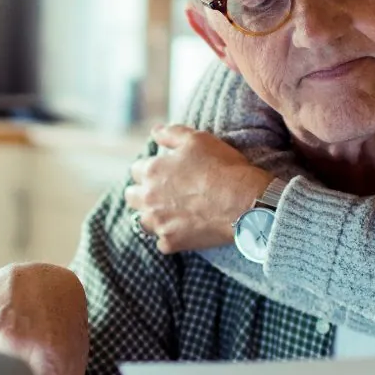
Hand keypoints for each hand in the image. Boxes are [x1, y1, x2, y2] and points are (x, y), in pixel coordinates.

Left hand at [125, 125, 273, 253]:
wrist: (242, 202)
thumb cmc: (222, 167)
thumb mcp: (197, 139)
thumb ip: (171, 133)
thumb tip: (155, 131)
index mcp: (152, 171)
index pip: (137, 170)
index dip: (150, 169)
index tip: (164, 172)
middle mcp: (149, 198)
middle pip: (132, 196)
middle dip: (143, 193)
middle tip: (162, 193)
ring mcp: (159, 223)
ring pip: (142, 222)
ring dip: (152, 216)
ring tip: (170, 213)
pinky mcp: (171, 242)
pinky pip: (162, 242)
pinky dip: (171, 237)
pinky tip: (184, 231)